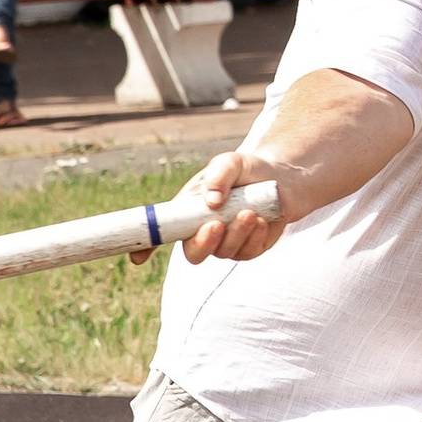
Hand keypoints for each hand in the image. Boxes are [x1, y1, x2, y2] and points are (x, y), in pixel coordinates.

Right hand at [128, 144, 287, 265]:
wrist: (284, 176)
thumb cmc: (248, 169)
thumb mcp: (231, 162)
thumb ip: (219, 176)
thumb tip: (211, 201)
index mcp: (189, 211)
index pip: (164, 232)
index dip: (147, 247)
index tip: (138, 258)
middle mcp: (205, 230)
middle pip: (193, 253)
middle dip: (203, 243)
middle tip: (215, 224)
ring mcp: (228, 242)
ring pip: (224, 252)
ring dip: (236, 234)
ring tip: (250, 212)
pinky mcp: (251, 247)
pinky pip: (249, 252)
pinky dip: (255, 237)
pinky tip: (263, 220)